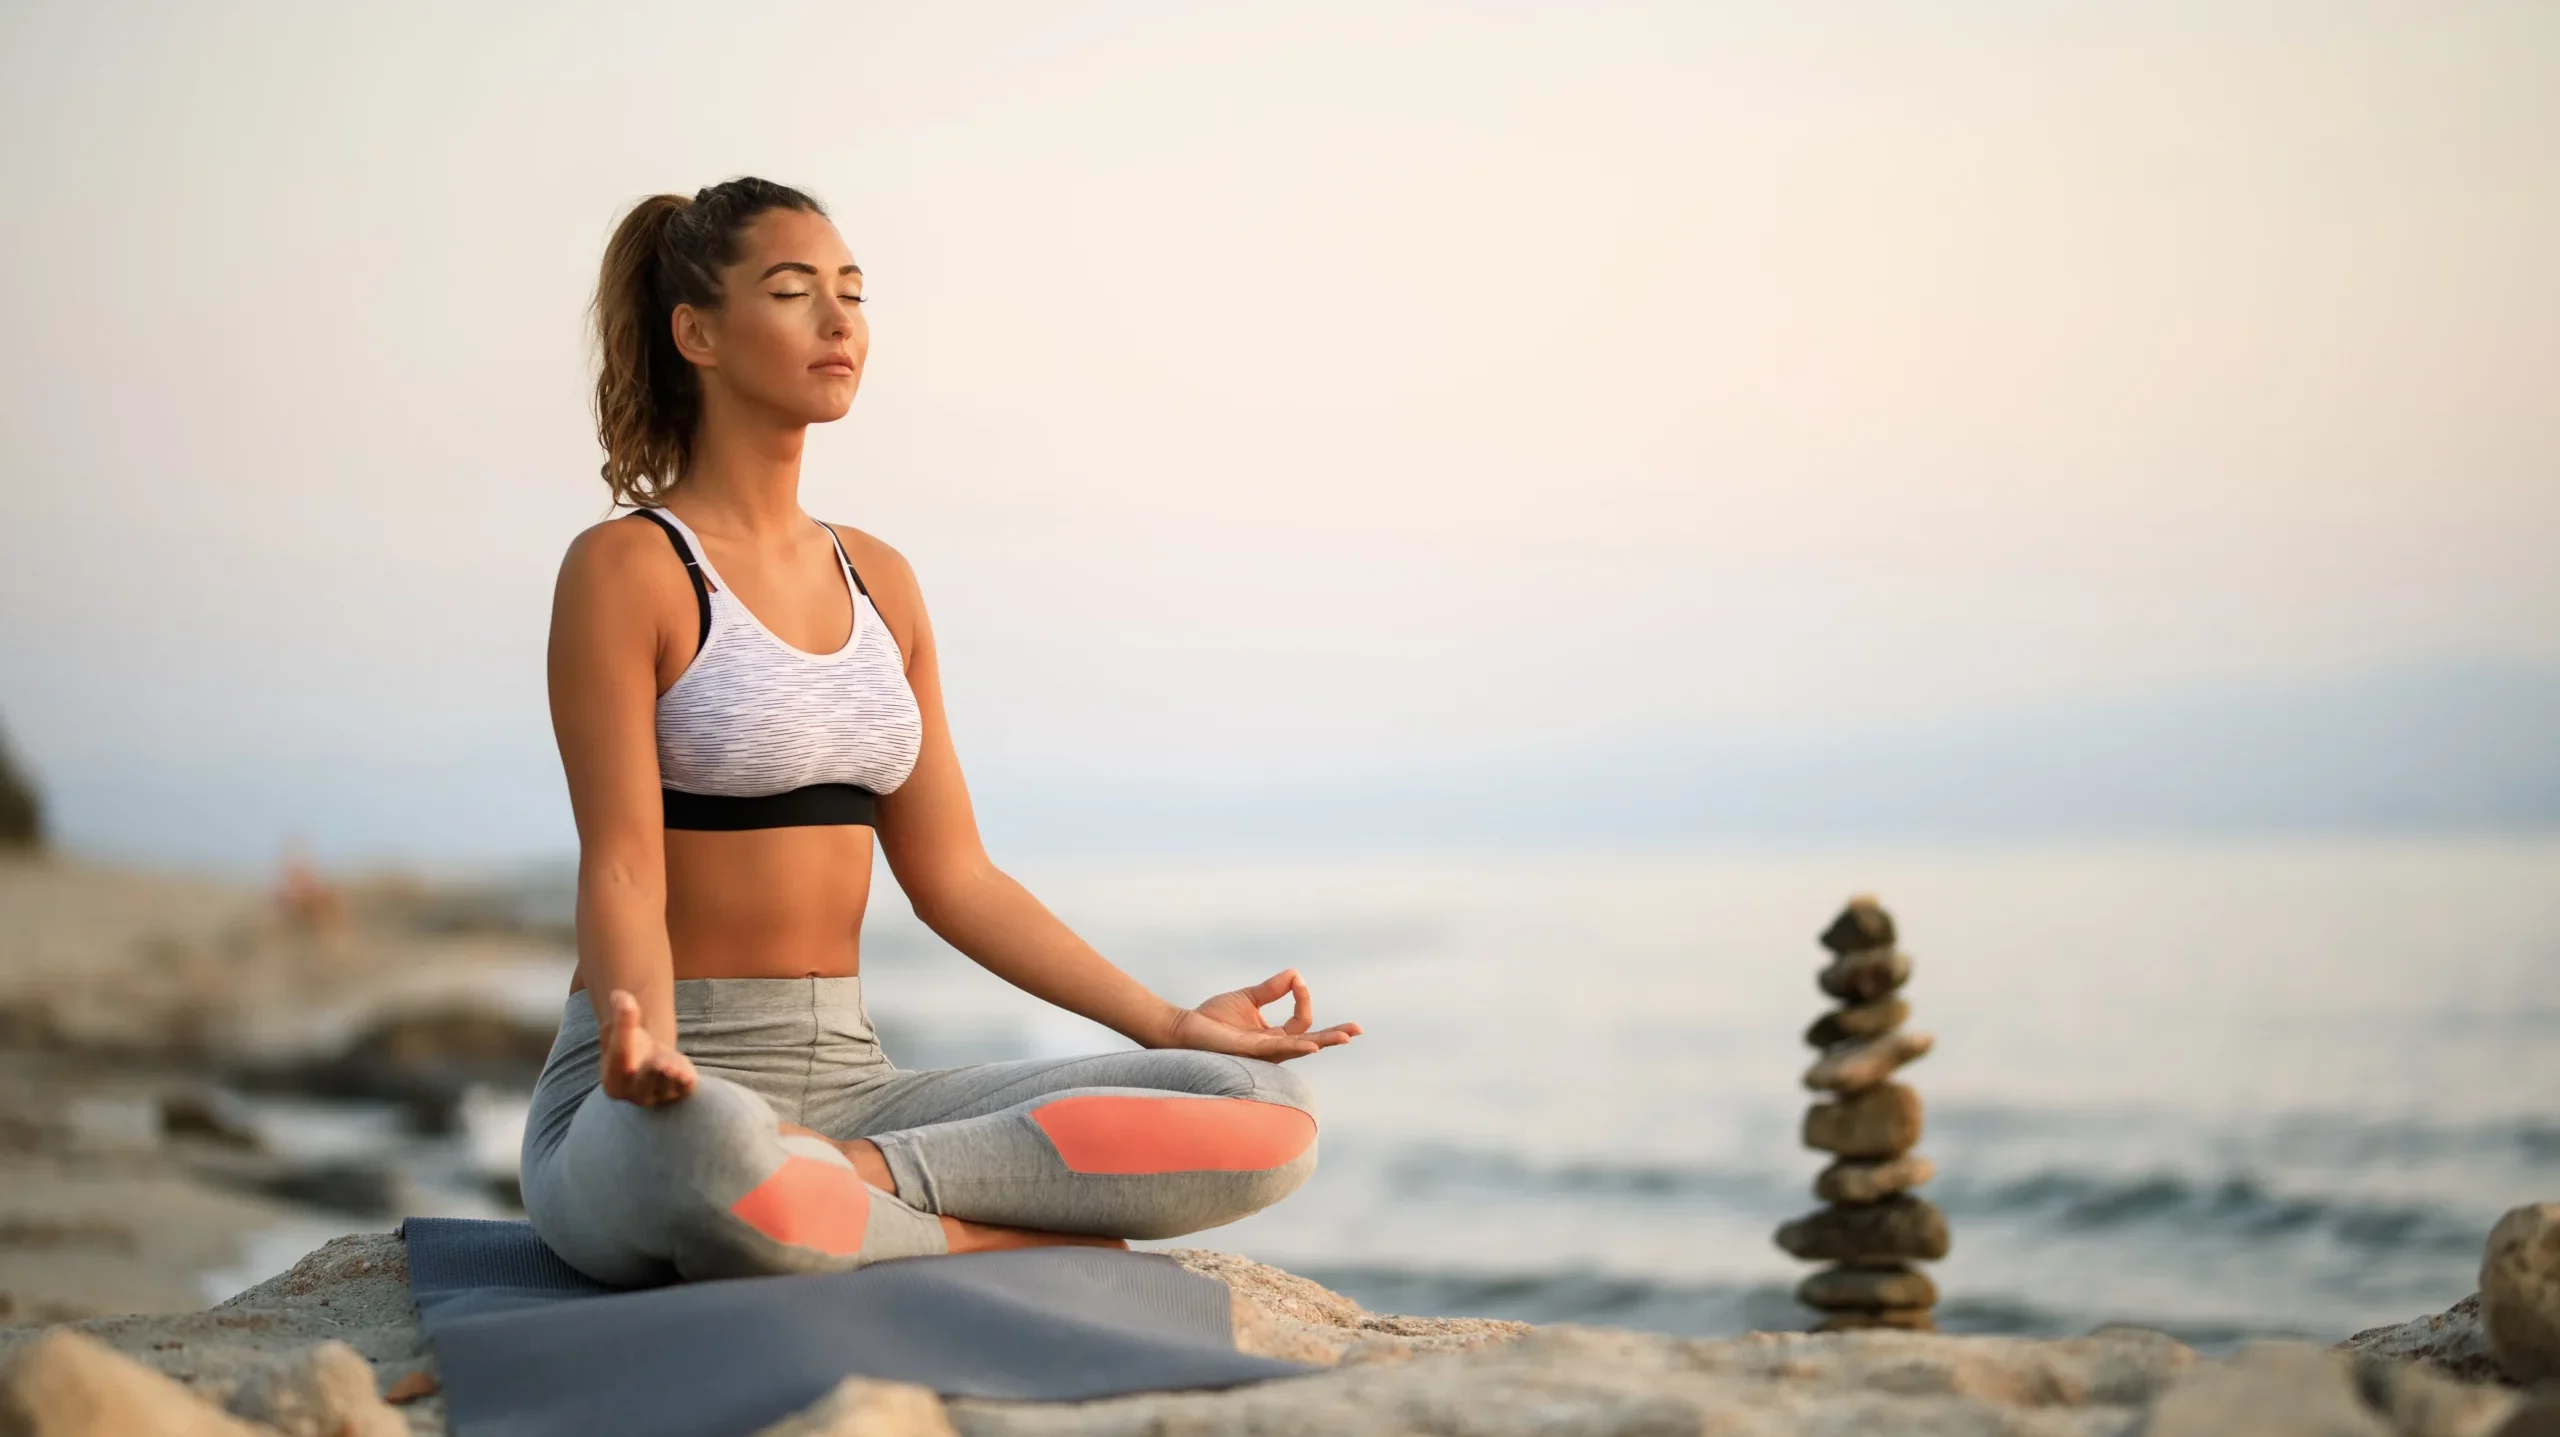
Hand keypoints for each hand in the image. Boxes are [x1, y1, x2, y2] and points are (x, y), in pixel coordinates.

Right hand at [599, 988, 697, 1105]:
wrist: (649, 1062)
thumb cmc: (629, 1046)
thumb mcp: (619, 1030)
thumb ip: (620, 1015)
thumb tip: (620, 996)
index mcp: (613, 1081)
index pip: (619, 1055)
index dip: (624, 1027)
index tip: (628, 1004)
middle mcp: (634, 1094)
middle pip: (643, 1079)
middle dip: (652, 1070)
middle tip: (660, 1062)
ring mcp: (658, 1097)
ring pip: (666, 1084)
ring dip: (670, 1071)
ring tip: (671, 1065)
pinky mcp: (679, 1093)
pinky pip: (684, 1087)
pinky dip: (685, 1078)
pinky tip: (685, 1071)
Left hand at [1166, 969, 1360, 1062]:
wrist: (1184, 1028)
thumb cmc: (1213, 1019)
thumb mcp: (1248, 998)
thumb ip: (1272, 989)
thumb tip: (1295, 974)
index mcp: (1274, 1037)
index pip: (1302, 1022)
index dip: (1303, 999)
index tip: (1296, 980)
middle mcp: (1272, 1048)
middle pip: (1311, 1042)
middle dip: (1334, 1036)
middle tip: (1357, 1030)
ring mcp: (1262, 1052)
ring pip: (1299, 1048)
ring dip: (1322, 1042)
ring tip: (1344, 1037)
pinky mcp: (1248, 1050)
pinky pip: (1276, 1049)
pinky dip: (1295, 1045)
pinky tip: (1310, 1045)